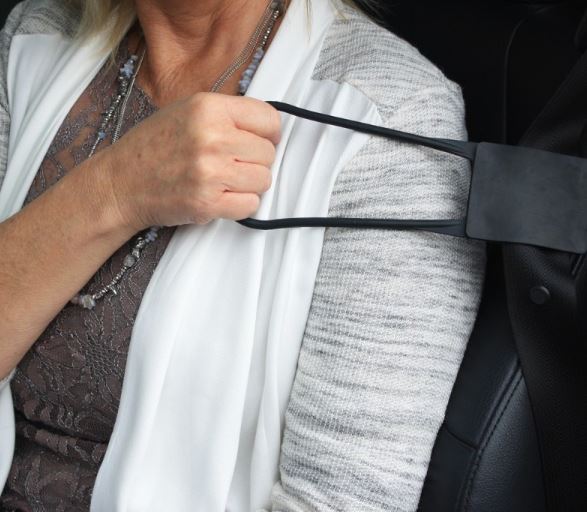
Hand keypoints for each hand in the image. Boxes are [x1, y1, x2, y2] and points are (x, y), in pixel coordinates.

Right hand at [100, 92, 280, 231]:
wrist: (121, 183)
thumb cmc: (153, 147)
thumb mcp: (187, 111)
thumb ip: (227, 114)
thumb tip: (268, 128)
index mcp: (208, 108)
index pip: (269, 118)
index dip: (268, 133)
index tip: (259, 140)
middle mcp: (212, 138)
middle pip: (268, 152)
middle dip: (254, 160)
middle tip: (230, 163)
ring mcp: (211, 173)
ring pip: (264, 180)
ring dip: (249, 184)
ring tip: (223, 180)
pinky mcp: (208, 204)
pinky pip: (251, 205)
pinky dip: (240, 205)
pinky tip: (220, 196)